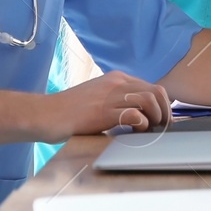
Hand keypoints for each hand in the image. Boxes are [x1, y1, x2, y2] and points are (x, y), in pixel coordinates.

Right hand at [56, 70, 170, 136]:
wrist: (45, 114)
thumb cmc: (69, 111)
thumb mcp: (97, 97)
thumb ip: (116, 100)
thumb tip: (140, 114)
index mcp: (117, 78)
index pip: (152, 86)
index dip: (162, 105)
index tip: (161, 120)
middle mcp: (116, 83)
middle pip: (156, 91)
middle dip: (165, 112)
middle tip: (161, 128)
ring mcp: (109, 96)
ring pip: (149, 100)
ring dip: (155, 117)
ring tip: (149, 130)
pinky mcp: (103, 113)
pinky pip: (134, 115)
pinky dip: (141, 125)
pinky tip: (135, 132)